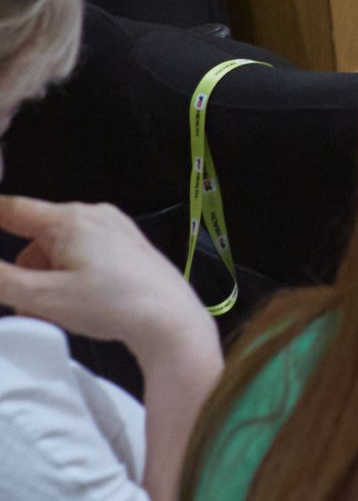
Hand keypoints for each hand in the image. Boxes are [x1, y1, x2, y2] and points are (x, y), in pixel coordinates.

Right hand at [0, 195, 213, 363]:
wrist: (169, 319)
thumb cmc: (110, 304)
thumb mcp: (43, 296)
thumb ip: (2, 280)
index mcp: (70, 220)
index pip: (14, 209)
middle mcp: (94, 215)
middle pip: (37, 238)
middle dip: (25, 272)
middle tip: (31, 306)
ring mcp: (114, 228)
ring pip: (59, 250)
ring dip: (47, 278)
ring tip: (57, 311)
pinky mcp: (127, 245)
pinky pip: (83, 254)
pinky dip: (70, 276)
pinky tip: (79, 303)